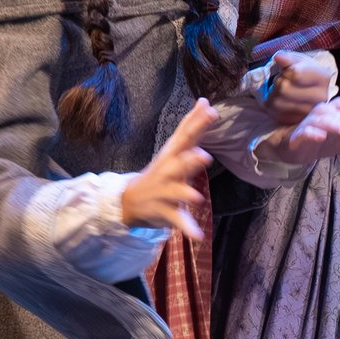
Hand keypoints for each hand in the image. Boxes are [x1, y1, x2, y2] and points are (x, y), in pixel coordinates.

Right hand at [121, 100, 215, 239]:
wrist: (129, 200)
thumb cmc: (160, 172)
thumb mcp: (175, 148)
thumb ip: (191, 127)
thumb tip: (205, 102)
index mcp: (172, 154)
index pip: (185, 135)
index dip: (196, 123)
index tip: (210, 110)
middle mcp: (167, 170)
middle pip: (178, 163)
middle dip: (189, 160)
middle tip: (204, 157)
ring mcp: (163, 191)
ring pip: (174, 191)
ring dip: (184, 193)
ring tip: (196, 197)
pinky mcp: (163, 210)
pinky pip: (176, 220)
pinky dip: (187, 228)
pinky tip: (198, 236)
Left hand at [256, 48, 337, 122]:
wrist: (307, 89)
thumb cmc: (302, 72)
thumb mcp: (297, 61)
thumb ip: (287, 57)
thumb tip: (278, 58)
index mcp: (323, 77)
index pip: (295, 74)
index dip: (286, 71)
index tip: (289, 71)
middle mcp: (321, 97)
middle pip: (284, 88)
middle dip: (278, 82)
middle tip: (284, 82)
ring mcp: (310, 112)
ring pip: (277, 102)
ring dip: (273, 94)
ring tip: (282, 92)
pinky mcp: (298, 121)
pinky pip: (275, 113)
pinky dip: (273, 105)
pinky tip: (281, 101)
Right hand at [259, 96, 339, 167]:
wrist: (294, 149)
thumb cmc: (324, 139)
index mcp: (335, 111)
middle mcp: (322, 113)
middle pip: (337, 113)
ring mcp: (309, 123)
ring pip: (322, 121)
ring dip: (335, 125)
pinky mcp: (298, 135)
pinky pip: (304, 132)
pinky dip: (312, 133)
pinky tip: (320, 136)